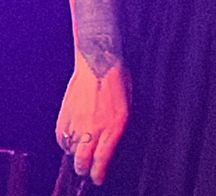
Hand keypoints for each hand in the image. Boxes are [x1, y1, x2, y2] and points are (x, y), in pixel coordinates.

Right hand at [56, 63, 129, 185]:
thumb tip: (108, 144)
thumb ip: (116, 129)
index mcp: (114, 127)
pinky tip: (70, 140)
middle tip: (86, 171)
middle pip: (82, 159)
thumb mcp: (127, 108)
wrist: (99, 64)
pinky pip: (61, 137)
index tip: (98, 179)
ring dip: (75, 153)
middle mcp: (94, 128)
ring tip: (80, 152)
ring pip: (71, 149)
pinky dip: (64, 142)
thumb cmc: (118, 82)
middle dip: (83, 169)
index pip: (102, 159)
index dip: (98, 173)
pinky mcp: (65, 115)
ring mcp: (78, 122)